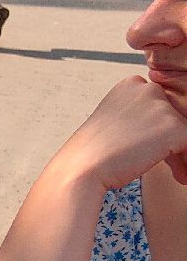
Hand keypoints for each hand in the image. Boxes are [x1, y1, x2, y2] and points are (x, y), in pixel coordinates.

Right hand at [57, 76, 186, 187]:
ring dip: (181, 153)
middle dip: (172, 141)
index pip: (158, 105)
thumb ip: (140, 117)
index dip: (157, 129)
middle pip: (173, 117)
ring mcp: (161, 107)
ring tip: (177, 172)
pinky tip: (179, 175)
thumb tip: (166, 133)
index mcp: (130, 84)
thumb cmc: (93, 152)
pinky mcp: (174, 127)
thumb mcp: (114, 122)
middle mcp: (147, 89)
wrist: (83, 167)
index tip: (150, 146)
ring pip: (184, 131)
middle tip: (167, 162)